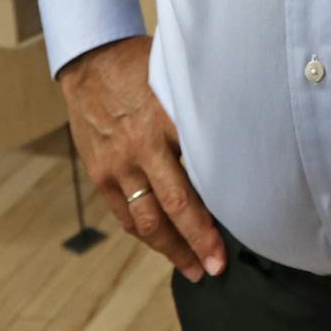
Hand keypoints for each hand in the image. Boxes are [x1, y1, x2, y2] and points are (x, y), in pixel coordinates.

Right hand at [58, 35, 225, 280]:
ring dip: (172, 249)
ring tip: (194, 269)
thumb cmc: (140, 66)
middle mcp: (141, 146)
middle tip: (217, 266)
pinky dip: (145, 233)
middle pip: (175, 205)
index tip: (241, 226)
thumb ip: (198, 111)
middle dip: (198, 241)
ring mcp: (117, 164)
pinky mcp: (101, 174)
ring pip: (147, 220)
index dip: (221, 204)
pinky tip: (163, 246)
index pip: (201, 171)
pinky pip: (125, 214)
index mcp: (167, 118)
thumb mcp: (176, 80)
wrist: (89, 61)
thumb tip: (235, 139)